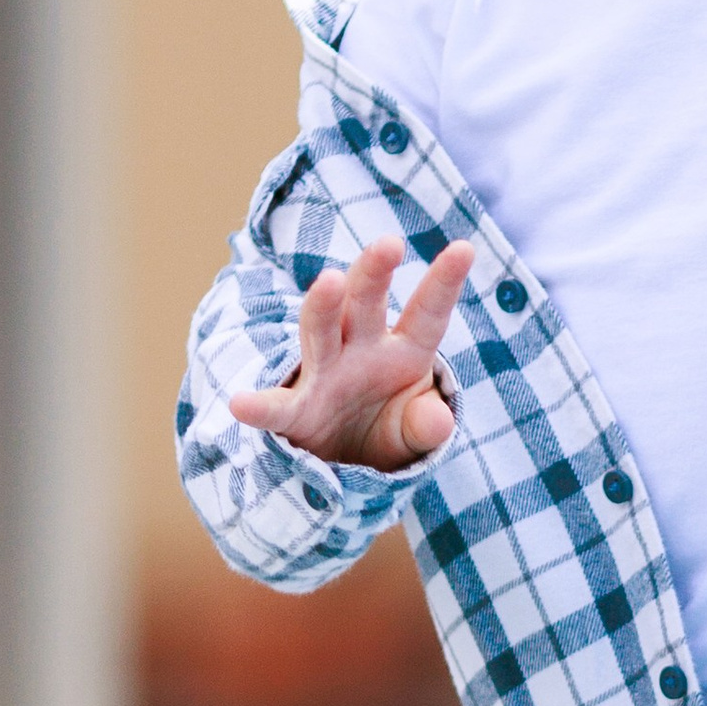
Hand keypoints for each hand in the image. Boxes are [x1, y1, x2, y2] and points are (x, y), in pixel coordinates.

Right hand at [228, 236, 473, 470]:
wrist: (346, 461)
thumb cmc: (387, 428)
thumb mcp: (414, 431)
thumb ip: (425, 425)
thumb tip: (436, 421)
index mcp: (403, 350)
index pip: (426, 314)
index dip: (444, 283)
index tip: (465, 249)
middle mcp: (360, 350)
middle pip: (366, 304)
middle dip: (374, 273)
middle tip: (389, 244)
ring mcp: (324, 374)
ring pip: (320, 332)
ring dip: (324, 306)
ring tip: (329, 282)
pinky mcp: (295, 411)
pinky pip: (277, 406)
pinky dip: (259, 406)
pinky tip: (241, 404)